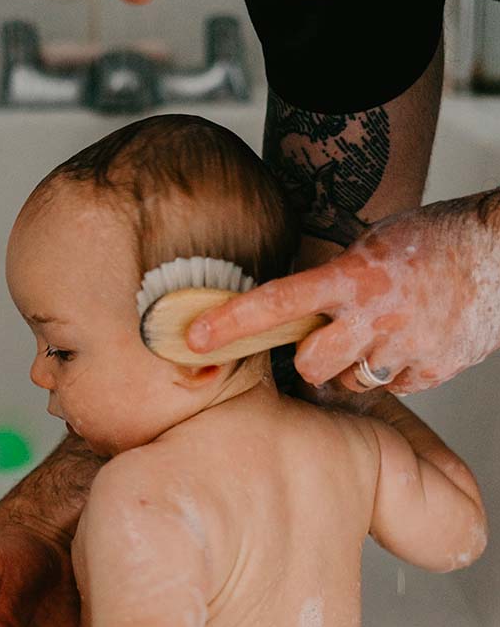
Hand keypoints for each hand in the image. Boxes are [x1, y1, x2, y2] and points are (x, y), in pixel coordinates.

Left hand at [187, 196, 499, 393]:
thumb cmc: (431, 240)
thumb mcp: (369, 245)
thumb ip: (331, 281)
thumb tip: (289, 309)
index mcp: (353, 277)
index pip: (279, 301)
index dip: (233, 322)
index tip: (194, 337)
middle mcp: (375, 316)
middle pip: (310, 366)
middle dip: (308, 362)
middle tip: (321, 345)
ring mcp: (406, 348)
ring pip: (352, 382)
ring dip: (353, 367)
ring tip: (378, 334)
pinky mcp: (433, 369)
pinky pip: (393, 387)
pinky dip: (391, 372)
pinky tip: (408, 342)